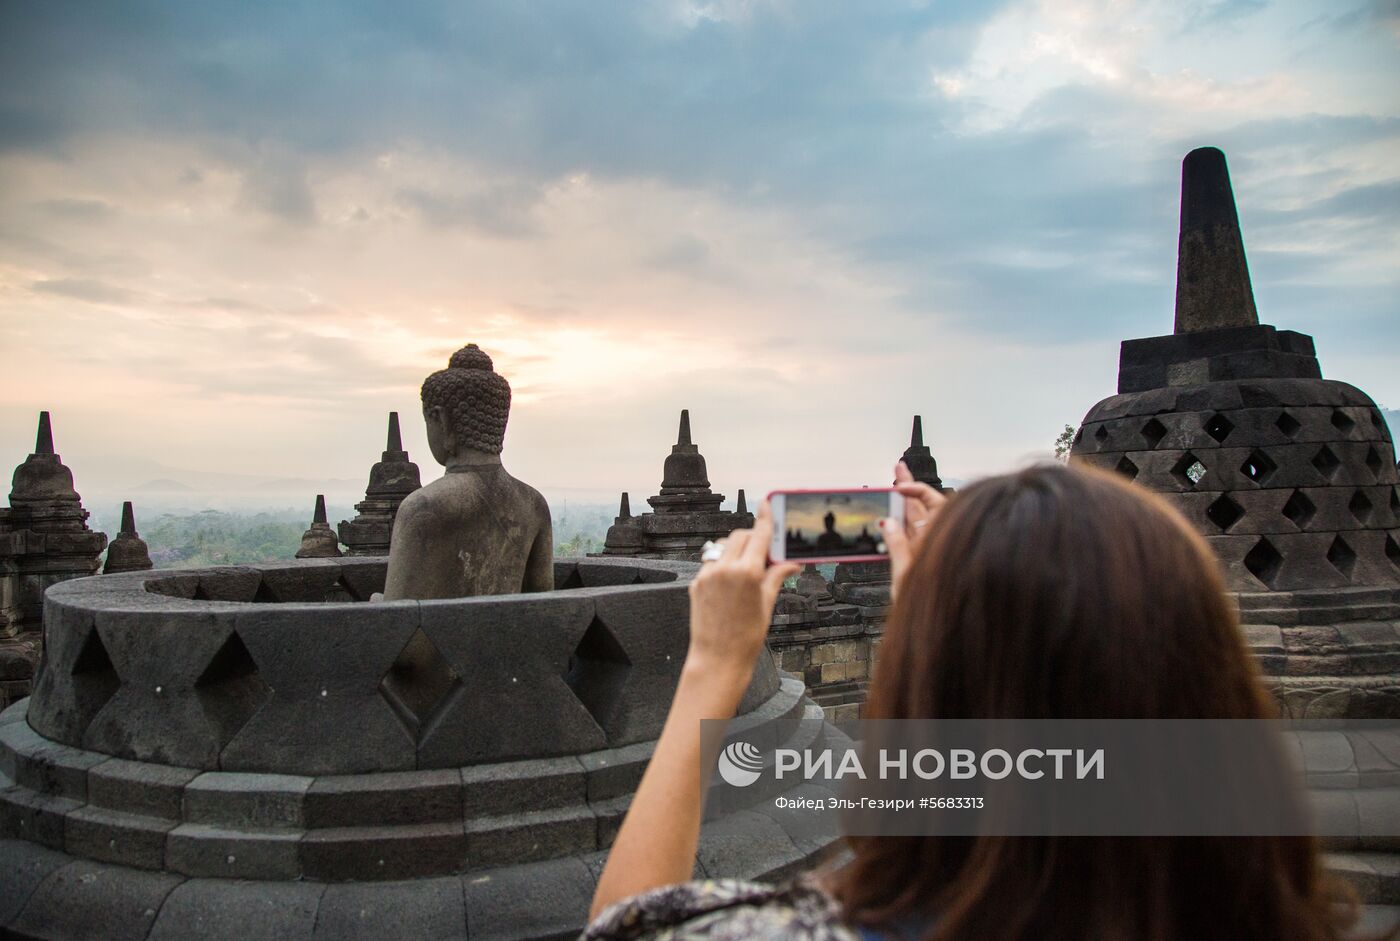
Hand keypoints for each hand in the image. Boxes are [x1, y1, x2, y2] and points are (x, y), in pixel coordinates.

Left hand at [686, 501, 799, 684]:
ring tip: (746, 571)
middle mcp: (725, 569)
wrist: (718, 659)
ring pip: (723, 547)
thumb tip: (790, 563)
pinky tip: (730, 584)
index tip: (767, 503)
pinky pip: (711, 563)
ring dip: (736, 550)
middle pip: (740, 536)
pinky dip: (723, 565)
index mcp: (747, 572)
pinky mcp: (696, 583)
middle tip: (764, 553)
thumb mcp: (767, 604)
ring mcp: (707, 575)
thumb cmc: (745, 638)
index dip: (765, 517)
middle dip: (752, 538)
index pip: (759, 534)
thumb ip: (776, 577)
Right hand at [879, 461, 946, 601]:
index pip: (930, 502)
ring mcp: (930, 551)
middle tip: (898, 467)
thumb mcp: (906, 574)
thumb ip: (897, 546)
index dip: (915, 489)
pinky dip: (903, 525)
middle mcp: (937, 542)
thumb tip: (888, 523)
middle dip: (909, 486)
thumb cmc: (938, 604)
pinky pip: (912, 538)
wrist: (943, 627)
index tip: (899, 485)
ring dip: (906, 503)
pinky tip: (895, 517)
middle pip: (923, 506)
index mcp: (938, 539)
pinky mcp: (922, 561)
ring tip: (896, 483)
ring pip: (919, 521)